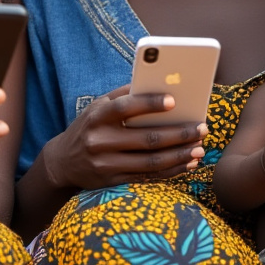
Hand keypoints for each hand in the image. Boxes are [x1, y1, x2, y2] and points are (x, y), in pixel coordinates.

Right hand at [45, 84, 206, 189]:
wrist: (63, 161)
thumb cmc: (89, 126)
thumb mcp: (98, 106)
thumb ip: (124, 95)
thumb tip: (158, 84)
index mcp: (97, 116)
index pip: (126, 107)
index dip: (150, 104)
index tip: (174, 100)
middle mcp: (100, 140)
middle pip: (146, 139)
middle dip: (178, 134)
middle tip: (202, 128)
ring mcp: (106, 164)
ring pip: (150, 162)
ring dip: (179, 155)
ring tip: (200, 148)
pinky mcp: (113, 181)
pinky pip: (147, 177)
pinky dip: (170, 171)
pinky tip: (187, 163)